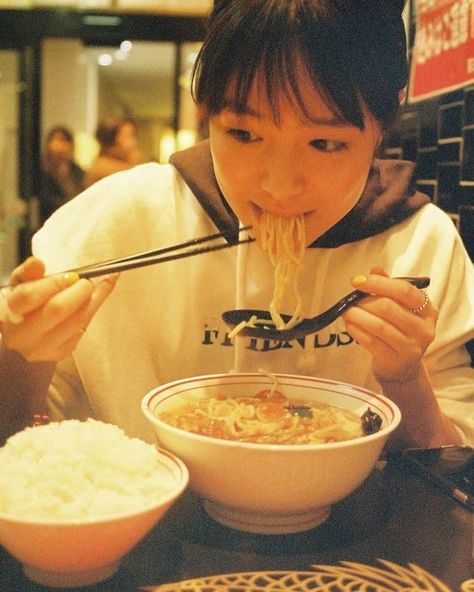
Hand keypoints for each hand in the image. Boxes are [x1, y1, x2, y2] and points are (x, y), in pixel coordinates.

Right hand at [0, 257, 117, 361]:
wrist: (23, 341)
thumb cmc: (23, 307)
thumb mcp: (19, 286)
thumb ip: (28, 273)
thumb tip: (37, 263)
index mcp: (9, 311)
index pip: (30, 296)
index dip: (54, 283)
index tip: (72, 275)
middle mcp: (23, 333)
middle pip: (57, 309)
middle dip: (79, 291)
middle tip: (88, 281)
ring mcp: (42, 347)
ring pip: (76, 322)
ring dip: (94, 300)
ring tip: (103, 284)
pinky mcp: (59, 354)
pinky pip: (82, 330)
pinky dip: (92, 311)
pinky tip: (98, 298)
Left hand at [342, 267, 436, 384]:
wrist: (401, 368)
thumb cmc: (398, 331)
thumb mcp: (398, 308)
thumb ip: (388, 288)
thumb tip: (375, 269)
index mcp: (427, 310)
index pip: (404, 291)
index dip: (378, 283)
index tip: (357, 281)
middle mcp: (424, 329)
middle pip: (388, 307)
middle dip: (363, 301)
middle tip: (350, 301)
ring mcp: (412, 347)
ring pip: (378, 325)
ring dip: (357, 316)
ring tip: (346, 312)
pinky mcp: (395, 361)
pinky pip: (371, 342)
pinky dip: (356, 330)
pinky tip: (350, 325)